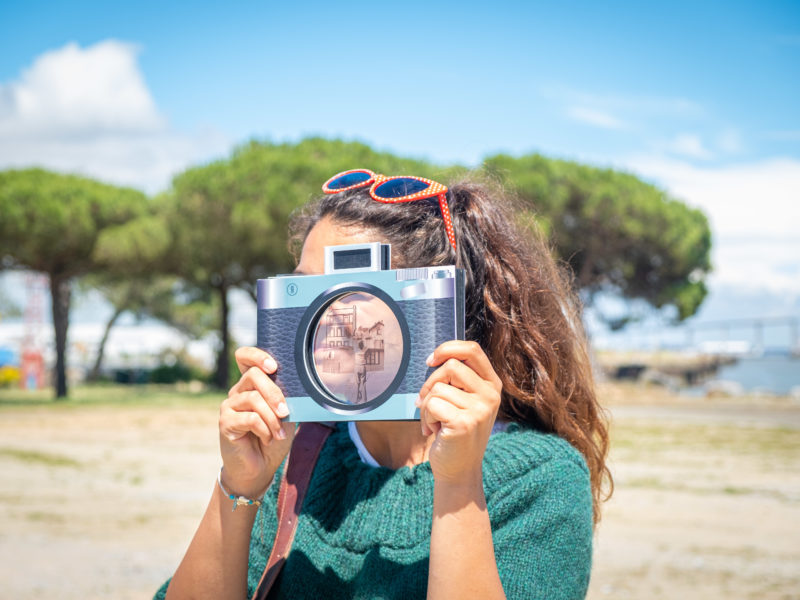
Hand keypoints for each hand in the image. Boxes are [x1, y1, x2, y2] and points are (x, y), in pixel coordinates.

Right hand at [218, 347, 295, 497]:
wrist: (260, 468)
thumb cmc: (274, 439)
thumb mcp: (285, 415)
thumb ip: (286, 398)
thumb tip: (298, 385)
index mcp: (251, 385)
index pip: (244, 357)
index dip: (256, 355)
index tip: (273, 366)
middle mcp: (237, 392)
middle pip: (254, 375)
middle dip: (274, 393)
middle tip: (285, 412)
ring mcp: (229, 406)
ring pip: (254, 398)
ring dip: (272, 417)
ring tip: (279, 433)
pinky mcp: (225, 423)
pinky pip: (249, 418)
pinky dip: (264, 429)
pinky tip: (268, 439)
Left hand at [416, 341, 502, 485]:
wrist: (459, 470)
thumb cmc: (455, 431)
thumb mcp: (464, 400)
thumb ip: (457, 379)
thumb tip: (434, 358)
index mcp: (492, 385)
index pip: (472, 349)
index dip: (447, 348)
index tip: (431, 361)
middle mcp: (490, 395)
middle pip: (450, 366)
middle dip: (430, 383)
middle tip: (427, 403)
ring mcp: (480, 409)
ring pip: (437, 388)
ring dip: (426, 406)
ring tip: (435, 422)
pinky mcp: (464, 422)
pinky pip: (432, 404)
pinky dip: (425, 417)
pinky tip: (435, 430)